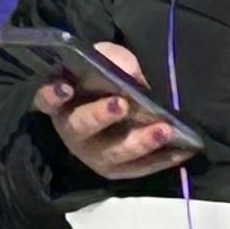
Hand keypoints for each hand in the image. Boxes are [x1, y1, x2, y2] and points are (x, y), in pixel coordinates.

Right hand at [36, 39, 197, 181]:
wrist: (117, 101)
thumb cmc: (105, 79)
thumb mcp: (107, 59)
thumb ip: (115, 60)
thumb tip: (133, 75)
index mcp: (62, 102)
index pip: (46, 99)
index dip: (52, 95)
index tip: (65, 88)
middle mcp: (72, 131)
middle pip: (81, 128)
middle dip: (101, 116)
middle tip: (122, 103)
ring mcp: (93, 154)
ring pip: (112, 154)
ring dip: (139, 142)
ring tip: (164, 130)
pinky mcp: (116, 169)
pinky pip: (138, 169)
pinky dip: (161, 160)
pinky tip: (183, 150)